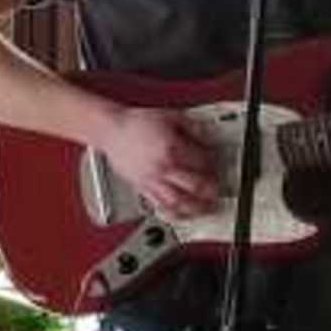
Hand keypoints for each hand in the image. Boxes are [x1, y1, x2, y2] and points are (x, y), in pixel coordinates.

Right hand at [98, 100, 223, 220]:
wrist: (112, 131)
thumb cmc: (137, 123)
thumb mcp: (171, 116)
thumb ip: (192, 126)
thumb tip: (208, 136)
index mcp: (172, 149)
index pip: (202, 162)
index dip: (214, 164)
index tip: (217, 164)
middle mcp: (163, 168)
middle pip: (195, 186)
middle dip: (211, 190)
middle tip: (218, 190)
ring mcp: (152, 180)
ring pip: (179, 201)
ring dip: (196, 208)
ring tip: (206, 209)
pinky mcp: (142, 188)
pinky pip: (160, 206)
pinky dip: (174, 214)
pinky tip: (181, 215)